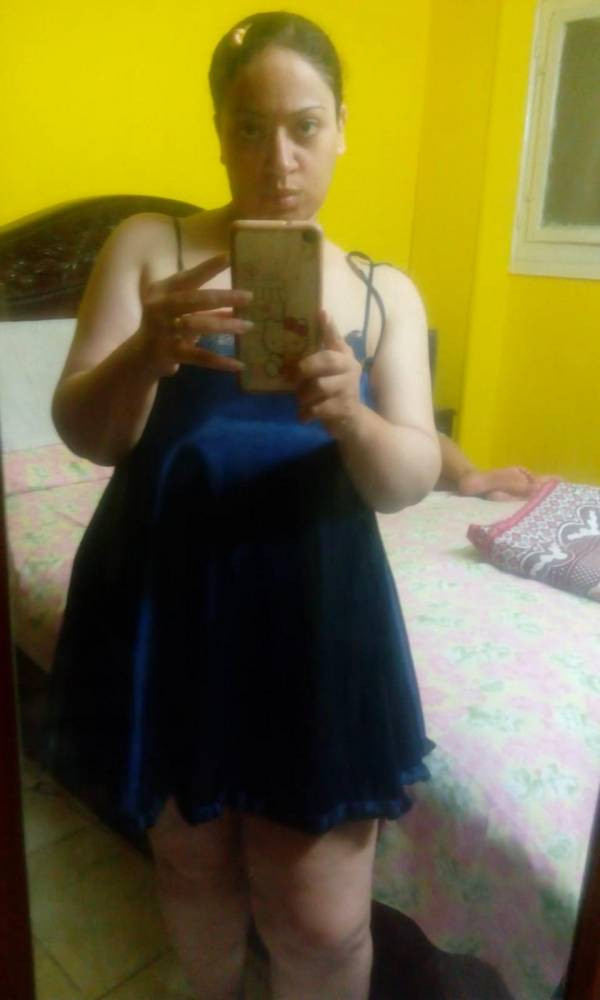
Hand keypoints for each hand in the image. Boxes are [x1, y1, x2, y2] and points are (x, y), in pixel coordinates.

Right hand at [138, 253, 252, 376]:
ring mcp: (161, 330)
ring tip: (248, 325)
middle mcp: (158, 307)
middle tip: (249, 296)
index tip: (229, 257)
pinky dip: (220, 361)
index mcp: (162, 291)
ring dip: (225, 325)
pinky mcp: (168, 353)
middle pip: (193, 299)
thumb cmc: (166, 326)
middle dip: (223, 297)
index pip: (187, 277)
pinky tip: (239, 364)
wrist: (140, 357)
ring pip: (197, 325)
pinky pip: (199, 357)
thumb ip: (205, 306)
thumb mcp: (181, 311)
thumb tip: (239, 301)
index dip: (207, 268)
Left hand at [295, 310, 362, 437]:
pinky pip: (318, 408)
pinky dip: (306, 413)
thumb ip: (322, 350)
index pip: (336, 338)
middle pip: (327, 360)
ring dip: (303, 394)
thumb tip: (318, 316)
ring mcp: (349, 388)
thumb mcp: (329, 370)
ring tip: (300, 399)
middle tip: (294, 377)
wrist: (351, 420)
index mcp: (344, 355)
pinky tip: (303, 416)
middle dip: (306, 368)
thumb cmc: (334, 390)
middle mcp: (350, 368)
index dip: (328, 327)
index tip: (321, 312)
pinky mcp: (345, 408)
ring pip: (320, 386)